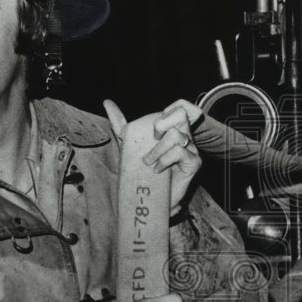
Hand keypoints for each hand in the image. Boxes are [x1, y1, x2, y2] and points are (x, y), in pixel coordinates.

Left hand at [103, 99, 202, 214]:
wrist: (152, 198)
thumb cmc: (143, 170)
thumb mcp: (129, 144)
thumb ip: (121, 124)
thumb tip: (107, 103)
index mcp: (172, 127)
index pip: (181, 106)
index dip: (170, 109)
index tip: (155, 126)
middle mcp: (185, 135)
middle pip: (181, 113)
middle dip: (161, 124)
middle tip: (152, 139)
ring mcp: (191, 149)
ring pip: (175, 135)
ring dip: (156, 149)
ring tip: (148, 162)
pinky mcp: (194, 163)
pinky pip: (178, 152)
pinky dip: (163, 160)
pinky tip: (157, 170)